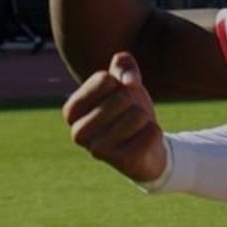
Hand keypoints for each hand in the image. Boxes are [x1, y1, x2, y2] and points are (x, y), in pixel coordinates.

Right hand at [62, 52, 165, 183]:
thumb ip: (123, 64)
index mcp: (71, 110)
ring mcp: (98, 150)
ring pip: (139, 114)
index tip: (117, 95)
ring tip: (135, 129)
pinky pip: (152, 132)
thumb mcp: (124, 81)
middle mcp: (78, 133)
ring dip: (145, 118)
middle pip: (122, 97)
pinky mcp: (122, 162)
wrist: (146, 145)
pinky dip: (155, 132)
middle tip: (129, 116)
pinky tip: (142, 142)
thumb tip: (129, 82)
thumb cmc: (129, 109)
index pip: (103, 79)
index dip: (120, 83)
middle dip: (134, 102)